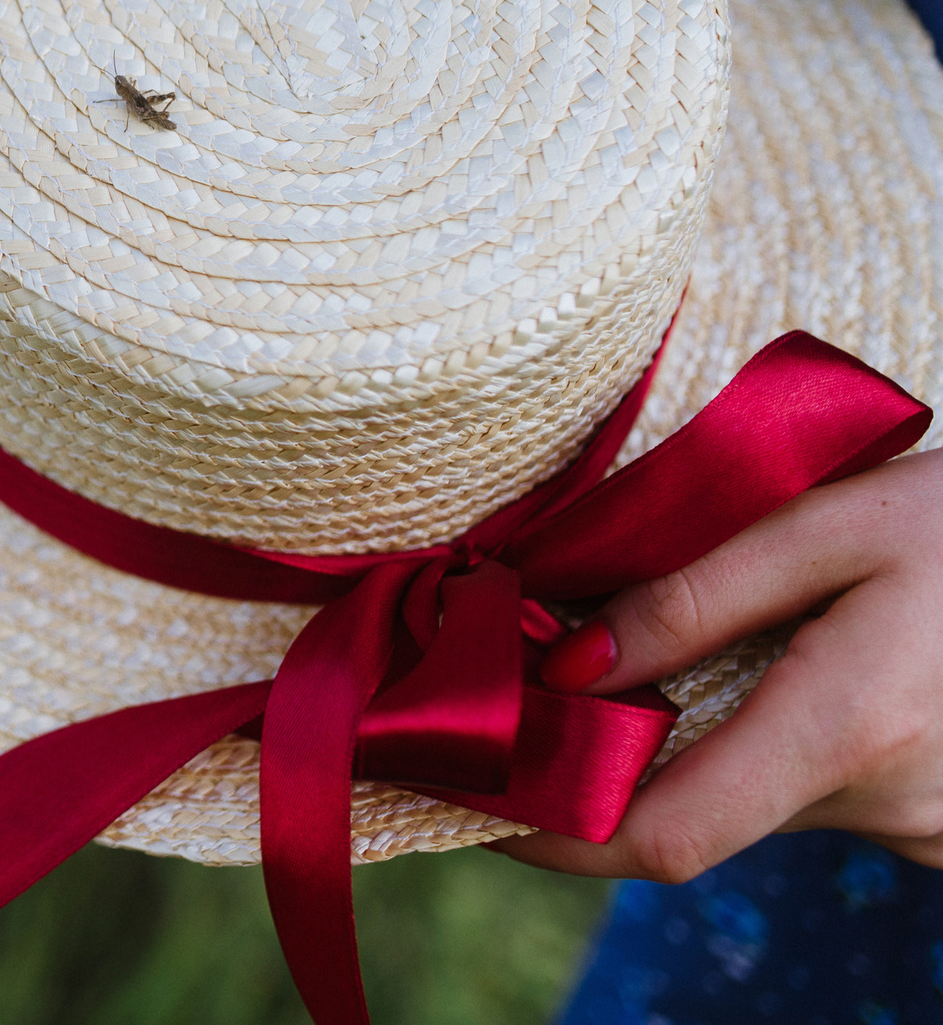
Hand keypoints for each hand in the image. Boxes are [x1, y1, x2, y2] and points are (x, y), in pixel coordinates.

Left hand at [493, 449, 942, 880]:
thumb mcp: (834, 521)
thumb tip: (568, 665)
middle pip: (699, 812)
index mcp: (848, 729)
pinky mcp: (942, 822)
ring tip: (673, 642)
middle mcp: (887, 804)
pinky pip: (817, 792)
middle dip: (611, 756)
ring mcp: (925, 827)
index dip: (547, 832)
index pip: (661, 834)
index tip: (462, 795)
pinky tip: (787, 664)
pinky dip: (767, 742)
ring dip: (697, 739)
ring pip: (758, 798)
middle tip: (533, 679)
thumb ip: (696, 595)